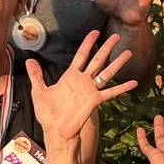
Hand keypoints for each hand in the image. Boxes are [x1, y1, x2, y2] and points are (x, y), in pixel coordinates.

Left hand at [30, 31, 139, 147]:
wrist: (56, 131)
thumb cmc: (48, 114)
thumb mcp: (39, 91)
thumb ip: (37, 75)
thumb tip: (29, 60)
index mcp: (70, 76)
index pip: (81, 55)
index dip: (88, 43)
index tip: (95, 32)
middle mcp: (83, 81)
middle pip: (98, 60)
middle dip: (107, 48)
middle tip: (116, 36)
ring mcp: (91, 90)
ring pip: (107, 72)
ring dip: (118, 63)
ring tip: (128, 53)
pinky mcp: (95, 101)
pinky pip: (111, 92)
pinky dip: (122, 88)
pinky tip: (134, 83)